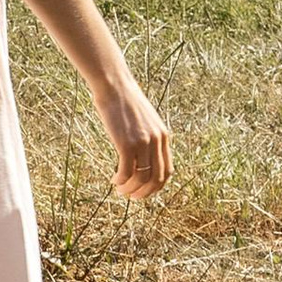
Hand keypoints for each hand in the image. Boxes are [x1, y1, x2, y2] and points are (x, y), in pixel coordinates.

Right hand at [95, 77, 170, 201]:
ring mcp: (143, 142)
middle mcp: (157, 141)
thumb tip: (141, 157)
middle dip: (144, 193)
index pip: (167, 171)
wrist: (114, 85)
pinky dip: (121, 181)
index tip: (143, 190)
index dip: (156, 186)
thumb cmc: (125, 101)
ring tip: (120, 189)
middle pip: (157, 179)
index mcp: (163, 136)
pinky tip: (114, 180)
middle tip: (132, 196)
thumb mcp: (144, 120)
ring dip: (131, 189)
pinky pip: (126, 172)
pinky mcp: (126, 143)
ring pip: (142, 179)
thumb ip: (148, 136)